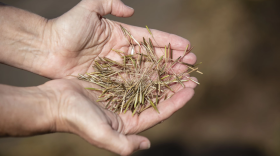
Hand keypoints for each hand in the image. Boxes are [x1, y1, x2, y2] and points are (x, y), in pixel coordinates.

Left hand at [40, 0, 195, 78]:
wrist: (47, 48)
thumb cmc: (66, 27)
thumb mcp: (89, 7)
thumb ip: (109, 3)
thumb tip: (130, 11)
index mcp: (120, 34)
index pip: (150, 38)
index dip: (169, 42)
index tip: (187, 47)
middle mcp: (122, 51)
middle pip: (152, 57)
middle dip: (172, 61)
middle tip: (191, 66)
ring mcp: (116, 67)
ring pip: (145, 72)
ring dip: (164, 75)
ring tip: (183, 79)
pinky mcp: (109, 81)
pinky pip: (131, 83)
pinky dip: (147, 86)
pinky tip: (161, 90)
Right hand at [40, 77, 196, 154]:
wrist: (53, 103)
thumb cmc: (76, 119)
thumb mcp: (101, 135)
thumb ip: (124, 145)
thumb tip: (148, 145)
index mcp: (128, 124)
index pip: (159, 113)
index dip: (177, 102)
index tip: (191, 90)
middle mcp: (127, 110)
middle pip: (157, 97)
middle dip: (174, 87)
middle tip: (191, 76)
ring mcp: (120, 96)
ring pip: (148, 84)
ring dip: (163, 75)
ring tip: (179, 64)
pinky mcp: (113, 83)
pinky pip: (134, 73)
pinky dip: (147, 67)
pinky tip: (157, 59)